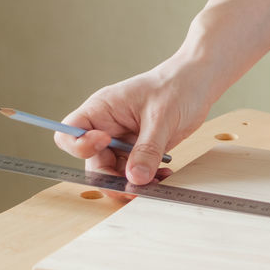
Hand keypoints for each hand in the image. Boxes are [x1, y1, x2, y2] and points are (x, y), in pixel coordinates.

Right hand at [54, 54, 213, 187]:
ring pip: (114, 173)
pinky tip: (163, 177)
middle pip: (93, 163)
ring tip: (157, 183)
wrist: (199, 81)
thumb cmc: (177, 85)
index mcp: (102, 110)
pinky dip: (146, 179)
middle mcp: (107, 128)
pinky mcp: (139, 150)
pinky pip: (134, 173)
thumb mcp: (161, 117)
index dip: (80, 146)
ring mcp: (122, 141)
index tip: (105, 144)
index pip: (70, 134)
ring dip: (132, 183)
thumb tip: (134, 178)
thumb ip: (148, 149)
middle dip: (112, 179)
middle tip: (136, 187)